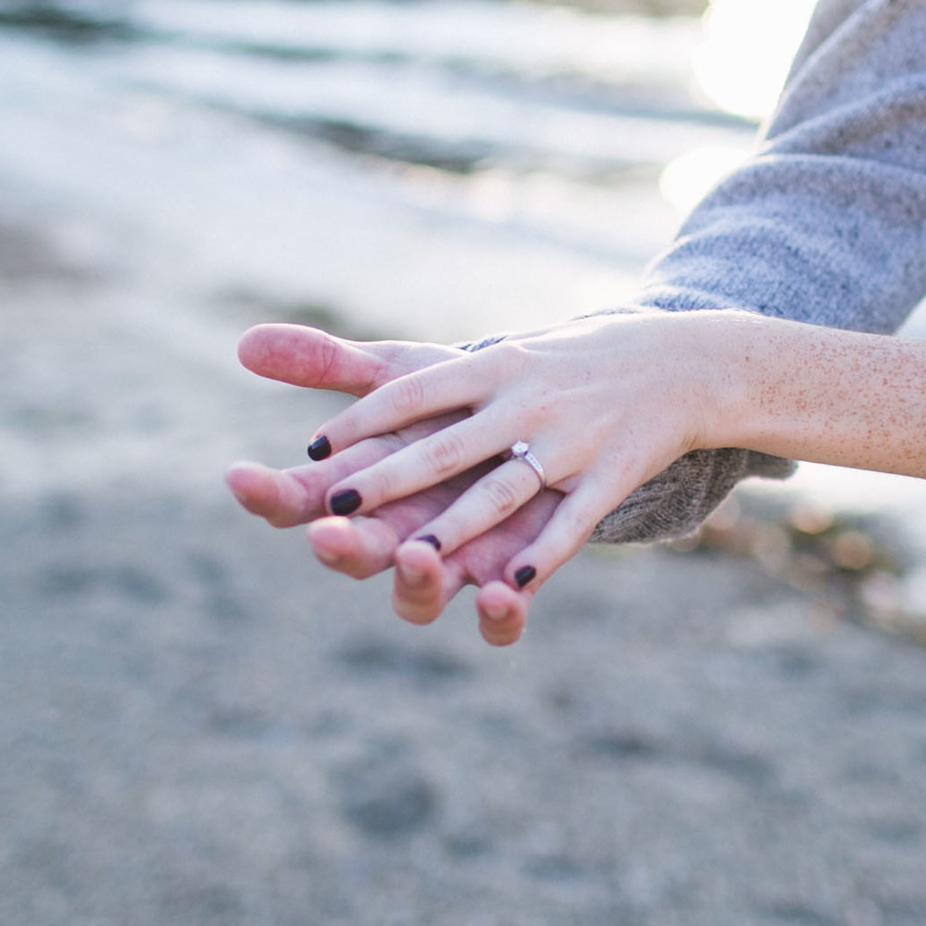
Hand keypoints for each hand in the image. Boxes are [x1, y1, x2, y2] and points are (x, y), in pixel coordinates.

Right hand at [225, 324, 563, 642]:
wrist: (549, 426)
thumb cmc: (457, 407)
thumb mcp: (400, 378)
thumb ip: (329, 364)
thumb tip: (245, 342)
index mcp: (361, 488)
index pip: (299, 499)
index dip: (267, 492)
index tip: (239, 474)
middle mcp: (396, 534)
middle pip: (354, 556)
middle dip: (340, 547)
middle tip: (327, 532)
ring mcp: (452, 564)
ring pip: (418, 596)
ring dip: (415, 582)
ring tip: (416, 558)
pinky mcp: (511, 581)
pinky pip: (499, 620)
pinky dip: (499, 615)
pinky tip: (502, 593)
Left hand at [295, 312, 732, 607]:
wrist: (681, 362)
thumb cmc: (560, 367)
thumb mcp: (488, 356)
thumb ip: (373, 362)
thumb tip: (244, 343)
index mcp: (491, 366)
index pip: (415, 393)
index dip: (365, 421)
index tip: (317, 451)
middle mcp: (524, 400)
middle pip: (450, 445)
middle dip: (397, 477)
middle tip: (340, 506)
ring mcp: (570, 440)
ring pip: (505, 490)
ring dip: (462, 525)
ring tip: (417, 558)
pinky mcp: (613, 474)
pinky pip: (575, 520)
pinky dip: (546, 550)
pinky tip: (512, 582)